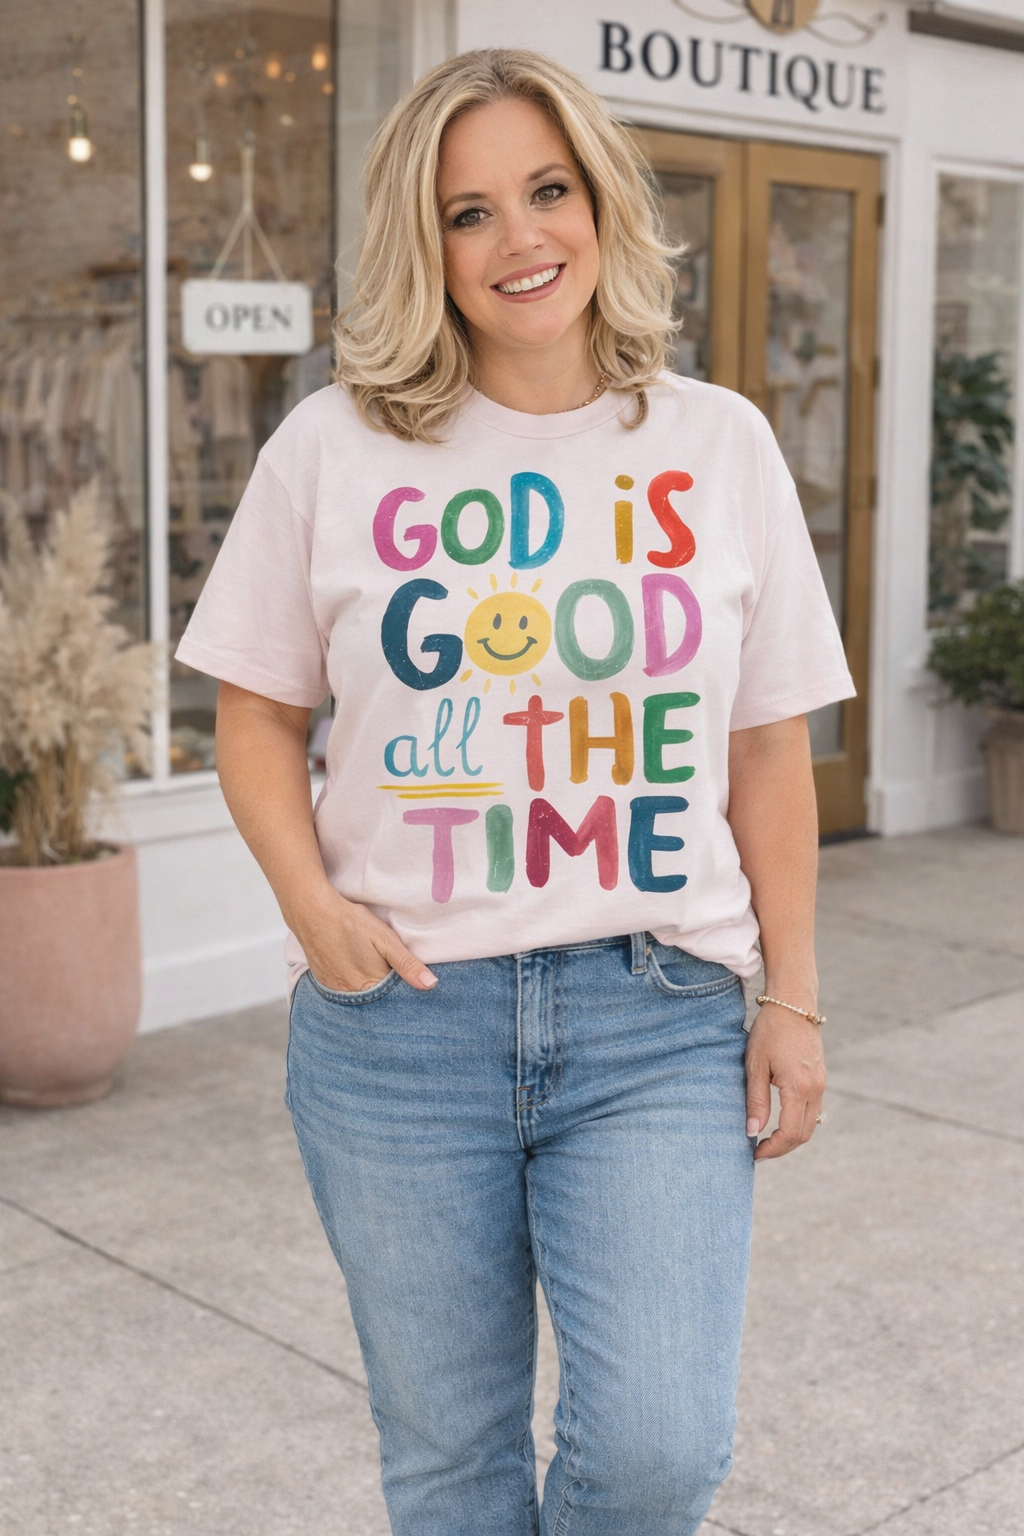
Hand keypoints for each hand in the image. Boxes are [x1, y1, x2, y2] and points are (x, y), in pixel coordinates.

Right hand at [293, 884, 437, 993]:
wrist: (312, 912)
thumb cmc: (351, 923)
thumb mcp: (386, 940)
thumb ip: (407, 964)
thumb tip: (431, 985)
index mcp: (371, 985)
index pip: (395, 999)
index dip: (403, 990)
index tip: (407, 981)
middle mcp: (352, 994)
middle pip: (377, 1000)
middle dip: (387, 992)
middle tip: (388, 970)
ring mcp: (336, 990)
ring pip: (361, 997)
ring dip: (369, 989)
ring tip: (370, 968)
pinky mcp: (325, 984)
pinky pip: (345, 992)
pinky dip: (354, 985)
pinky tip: (356, 970)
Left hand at [745, 1003, 825, 1160]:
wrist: (793, 1003)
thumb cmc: (770, 1031)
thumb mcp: (756, 1065)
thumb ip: (756, 1100)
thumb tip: (751, 1132)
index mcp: (799, 1087)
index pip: (790, 1133)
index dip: (773, 1148)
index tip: (755, 1153)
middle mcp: (816, 1089)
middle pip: (804, 1134)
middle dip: (782, 1148)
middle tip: (759, 1151)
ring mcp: (821, 1084)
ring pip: (811, 1124)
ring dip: (791, 1137)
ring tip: (767, 1139)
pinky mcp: (820, 1078)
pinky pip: (813, 1110)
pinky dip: (798, 1122)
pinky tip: (779, 1121)